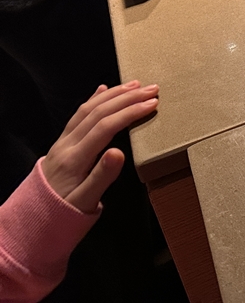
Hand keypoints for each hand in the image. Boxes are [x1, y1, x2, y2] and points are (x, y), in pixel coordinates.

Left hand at [42, 82, 158, 213]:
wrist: (32, 220)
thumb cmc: (62, 214)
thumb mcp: (84, 202)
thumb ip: (101, 177)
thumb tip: (119, 152)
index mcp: (74, 159)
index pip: (105, 127)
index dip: (130, 112)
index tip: (152, 104)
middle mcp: (66, 145)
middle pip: (98, 112)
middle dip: (127, 98)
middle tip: (152, 89)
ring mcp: (61, 142)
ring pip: (87, 109)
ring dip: (113, 94)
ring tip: (135, 85)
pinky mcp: (60, 143)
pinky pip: (77, 115)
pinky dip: (92, 100)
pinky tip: (102, 89)